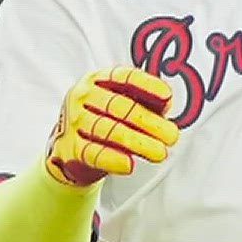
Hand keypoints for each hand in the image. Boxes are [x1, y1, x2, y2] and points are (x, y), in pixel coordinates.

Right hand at [45, 66, 178, 186]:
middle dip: (149, 122)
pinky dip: (112, 159)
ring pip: (109, 130)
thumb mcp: (125, 103)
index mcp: (98, 79)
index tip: (167, 96)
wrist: (72, 145)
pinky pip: (93, 153)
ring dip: (137, 143)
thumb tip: (166, 101)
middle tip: (171, 135)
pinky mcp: (70, 147)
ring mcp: (74, 121)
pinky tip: (129, 164)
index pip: (124, 77)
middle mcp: (83, 96)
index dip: (147, 85)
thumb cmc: (106, 119)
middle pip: (119, 106)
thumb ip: (147, 100)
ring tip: (159, 152)